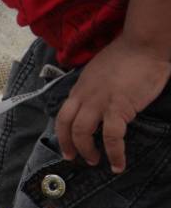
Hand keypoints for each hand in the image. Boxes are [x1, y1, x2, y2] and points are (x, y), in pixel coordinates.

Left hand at [56, 36, 170, 172]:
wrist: (145, 44)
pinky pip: (111, 137)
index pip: (63, 115)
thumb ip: (92, 88)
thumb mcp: (97, 71)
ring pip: (82, 132)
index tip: (66, 147)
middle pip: (67, 126)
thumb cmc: (128, 55)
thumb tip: (93, 102)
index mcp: (80, 88)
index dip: (62, 135)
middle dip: (70, 146)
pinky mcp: (119, 107)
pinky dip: (114, 153)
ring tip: (94, 161)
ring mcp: (100, 102)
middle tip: (76, 158)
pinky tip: (118, 164)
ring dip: (86, 151)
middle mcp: (85, 96)